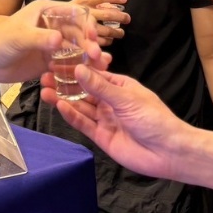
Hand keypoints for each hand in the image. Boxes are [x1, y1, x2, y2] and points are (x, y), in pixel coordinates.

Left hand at [0, 0, 105, 86]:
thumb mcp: (20, 37)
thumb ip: (40, 38)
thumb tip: (60, 40)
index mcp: (46, 11)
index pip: (73, 13)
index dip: (86, 23)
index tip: (93, 38)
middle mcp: (52, 25)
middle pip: (77, 32)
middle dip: (89, 43)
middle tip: (97, 56)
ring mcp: (51, 44)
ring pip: (75, 48)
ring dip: (87, 56)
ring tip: (98, 66)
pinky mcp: (49, 61)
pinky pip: (67, 63)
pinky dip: (77, 68)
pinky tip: (86, 75)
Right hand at [39, 64, 185, 180]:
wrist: (168, 152)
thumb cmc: (153, 118)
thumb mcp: (126, 98)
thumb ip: (100, 87)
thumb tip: (78, 69)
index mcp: (119, 86)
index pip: (94, 74)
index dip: (75, 68)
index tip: (56, 61)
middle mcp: (110, 101)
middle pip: (83, 91)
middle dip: (65, 84)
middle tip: (44, 76)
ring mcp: (105, 119)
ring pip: (81, 107)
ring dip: (64, 99)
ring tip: (45, 90)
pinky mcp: (102, 137)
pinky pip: (84, 124)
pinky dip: (72, 116)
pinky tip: (59, 107)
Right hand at [73, 0, 129, 44]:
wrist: (48, 26)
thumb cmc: (68, 15)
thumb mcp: (79, 5)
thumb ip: (95, 4)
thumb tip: (114, 5)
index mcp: (83, 2)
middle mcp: (84, 12)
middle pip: (107, 14)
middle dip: (120, 17)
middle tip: (127, 19)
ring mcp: (83, 27)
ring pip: (105, 30)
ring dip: (116, 32)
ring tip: (121, 33)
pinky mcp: (82, 39)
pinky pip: (99, 41)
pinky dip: (107, 41)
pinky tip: (110, 41)